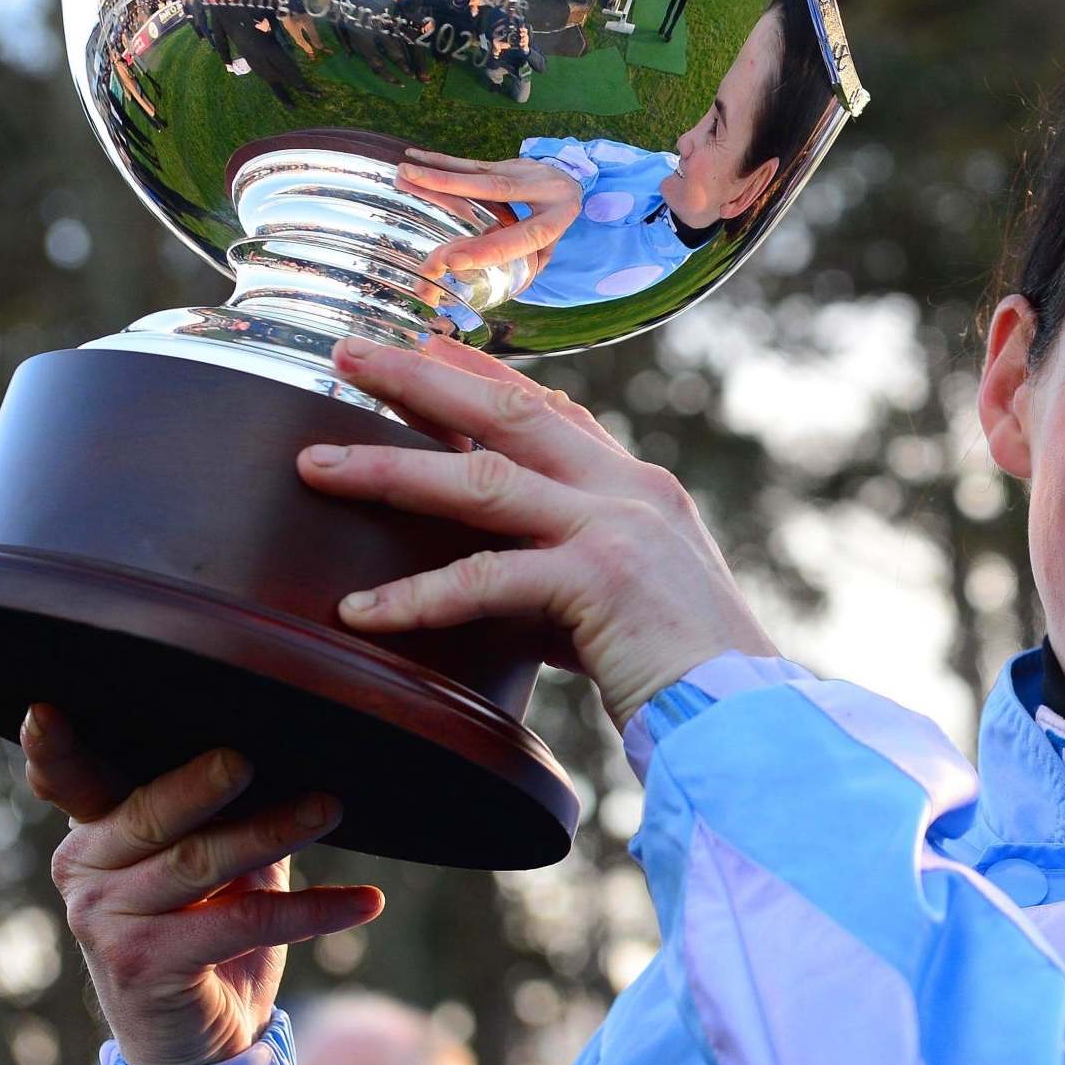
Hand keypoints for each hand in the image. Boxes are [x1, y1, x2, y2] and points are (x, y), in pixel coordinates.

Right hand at [24, 707, 382, 1064]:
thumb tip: (282, 745)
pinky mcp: (148, 966)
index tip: (43, 710)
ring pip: (198, 863)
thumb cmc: (207, 929)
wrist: (199, 1040)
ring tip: (329, 809)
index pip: (73, 781)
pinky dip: (312, 910)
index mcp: (95, 832)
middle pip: (151, 814)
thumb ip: (220, 808)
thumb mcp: (210, 861)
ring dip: (272, 832)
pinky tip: (364, 901)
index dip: (55, 749)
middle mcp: (86, 872)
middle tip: (247, 760)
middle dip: (204, 784)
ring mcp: (109, 922)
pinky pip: (243, 922)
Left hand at [296, 338, 778, 731]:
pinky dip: (417, 596)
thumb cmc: (688, 676)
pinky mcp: (599, 579)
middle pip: (509, 411)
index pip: (552, 410)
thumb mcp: (624, 603)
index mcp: (641, 489)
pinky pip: (487, 579)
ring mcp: (617, 528)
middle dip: (422, 377)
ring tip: (316, 467)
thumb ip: (565, 575)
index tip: (422, 346)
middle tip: (350, 354)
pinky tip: (361, 611)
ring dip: (391, 468)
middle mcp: (631, 491)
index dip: (482, 376)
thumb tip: (493, 584)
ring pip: (483, 479)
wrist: (748, 718)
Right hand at [397, 149, 584, 275]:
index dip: (491, 250)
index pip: (524, 237)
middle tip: (411, 183)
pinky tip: (415, 160)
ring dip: (437, 172)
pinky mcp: (503, 163)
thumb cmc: (555, 217)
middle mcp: (537, 189)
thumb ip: (534, 263)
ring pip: (477, 172)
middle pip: (493, 188)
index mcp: (555, 219)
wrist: (571, 176)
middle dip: (449, 187)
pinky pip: (470, 164)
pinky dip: (441, 163)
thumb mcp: (554, 242)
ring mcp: (519, 171)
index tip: (453, 261)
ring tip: (404, 172)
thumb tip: (508, 290)